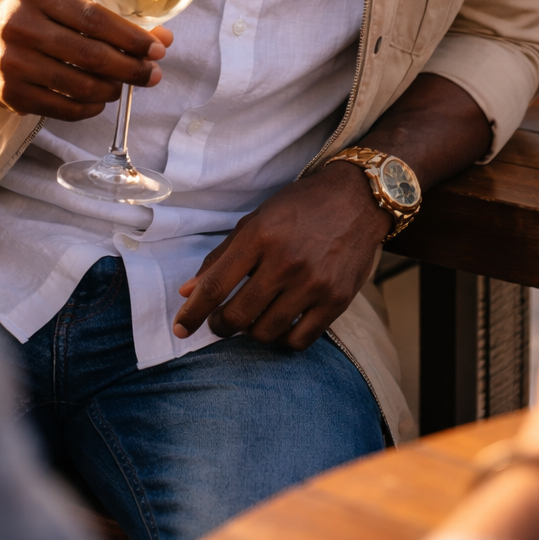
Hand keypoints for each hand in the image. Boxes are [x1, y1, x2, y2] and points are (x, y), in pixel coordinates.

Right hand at [0, 0, 171, 118]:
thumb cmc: (35, 15)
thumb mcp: (66, 2)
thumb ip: (112, 17)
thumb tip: (164, 39)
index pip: (95, 18)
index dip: (131, 38)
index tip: (158, 50)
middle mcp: (21, 25)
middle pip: (90, 55)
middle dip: (130, 68)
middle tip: (153, 75)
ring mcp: (12, 62)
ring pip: (78, 85)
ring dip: (111, 90)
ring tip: (123, 86)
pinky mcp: (10, 94)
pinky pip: (61, 108)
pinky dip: (89, 108)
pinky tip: (99, 101)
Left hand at [172, 160, 387, 349]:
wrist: (357, 199)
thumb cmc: (301, 206)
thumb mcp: (257, 219)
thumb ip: (222, 256)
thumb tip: (188, 291)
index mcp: (260, 235)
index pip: (216, 285)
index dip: (193, 312)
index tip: (180, 327)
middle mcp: (285, 261)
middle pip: (238, 315)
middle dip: (221, 326)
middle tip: (220, 323)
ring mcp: (313, 283)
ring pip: (266, 331)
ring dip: (251, 333)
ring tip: (252, 320)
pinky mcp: (336, 300)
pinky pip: (299, 340)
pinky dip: (282, 340)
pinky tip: (279, 326)